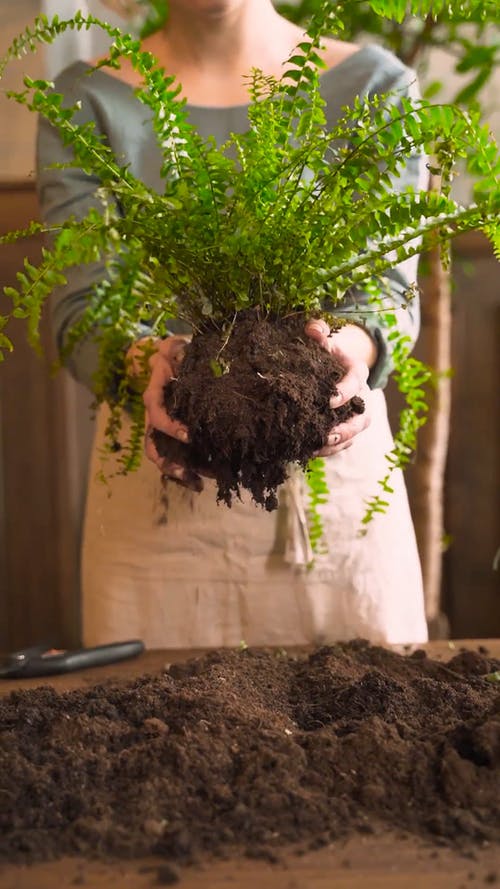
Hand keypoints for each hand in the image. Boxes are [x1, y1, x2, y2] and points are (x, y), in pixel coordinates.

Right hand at [126, 335, 203, 489]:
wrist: (180, 358)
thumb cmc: (180, 352)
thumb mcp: (176, 345)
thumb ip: (174, 348)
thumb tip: (171, 351)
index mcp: (155, 395)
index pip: (156, 414)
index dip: (169, 427)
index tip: (189, 436)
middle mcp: (156, 415)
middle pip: (154, 446)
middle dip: (171, 464)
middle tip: (192, 477)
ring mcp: (165, 428)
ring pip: (164, 456)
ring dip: (181, 472)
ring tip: (200, 484)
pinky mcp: (177, 434)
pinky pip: (178, 455)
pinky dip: (190, 469)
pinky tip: (206, 478)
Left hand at [305, 319, 372, 454]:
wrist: (327, 363)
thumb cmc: (324, 350)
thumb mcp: (321, 337)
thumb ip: (318, 332)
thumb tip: (313, 331)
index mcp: (357, 372)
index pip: (356, 382)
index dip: (346, 392)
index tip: (330, 400)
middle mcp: (360, 396)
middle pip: (362, 416)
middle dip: (347, 428)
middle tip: (329, 435)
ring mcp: (353, 414)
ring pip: (355, 433)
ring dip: (339, 442)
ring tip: (319, 447)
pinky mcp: (343, 426)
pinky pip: (342, 442)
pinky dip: (329, 449)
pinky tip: (310, 451)